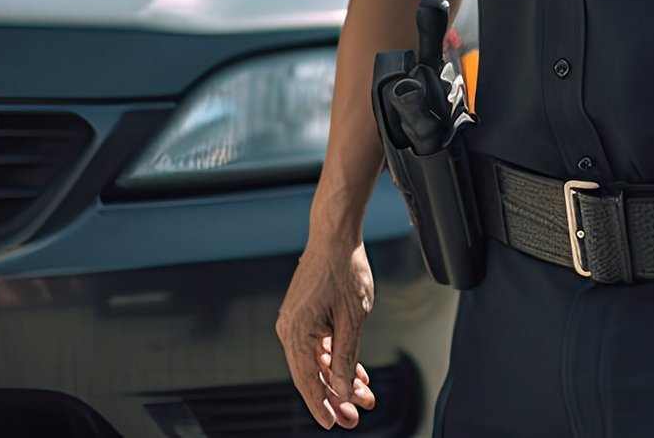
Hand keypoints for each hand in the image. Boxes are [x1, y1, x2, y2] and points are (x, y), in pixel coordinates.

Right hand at [276, 240, 378, 428]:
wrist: (335, 234)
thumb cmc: (345, 270)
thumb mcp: (353, 318)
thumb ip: (346, 356)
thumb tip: (340, 389)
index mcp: (297, 333)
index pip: (308, 381)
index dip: (323, 406)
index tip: (336, 424)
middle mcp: (290, 330)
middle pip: (312, 375)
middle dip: (336, 398)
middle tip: (355, 418)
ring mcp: (296, 322)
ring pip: (318, 361)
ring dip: (340, 379)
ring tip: (363, 396)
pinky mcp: (305, 314)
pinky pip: (320, 345)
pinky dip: (337, 358)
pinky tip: (355, 372)